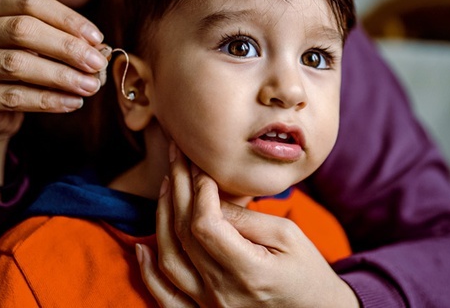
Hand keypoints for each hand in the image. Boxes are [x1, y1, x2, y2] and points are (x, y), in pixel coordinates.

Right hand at [0, 0, 107, 192]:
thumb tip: (101, 49)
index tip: (97, 38)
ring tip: (90, 86)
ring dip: (60, 76)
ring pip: (15, 64)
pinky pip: (12, 97)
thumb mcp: (42, 51)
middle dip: (66, 47)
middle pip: (22, 30)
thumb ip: (66, 44)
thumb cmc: (23, 73)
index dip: (67, 18)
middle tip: (97, 64)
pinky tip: (72, 103)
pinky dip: (47, 100)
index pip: (32, 3)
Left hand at [138, 146, 358, 307]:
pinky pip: (166, 297)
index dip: (198, 192)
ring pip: (169, 260)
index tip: (202, 167)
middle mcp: (223, 293)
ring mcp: (210, 307)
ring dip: (162, 219)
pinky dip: (149, 273)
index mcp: (249, 272)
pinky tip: (142, 248)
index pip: (205, 225)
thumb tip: (211, 199)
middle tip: (178, 157)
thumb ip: (246, 219)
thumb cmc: (308, 274)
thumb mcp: (289, 237)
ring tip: (167, 185)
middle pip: (184, 235)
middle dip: (179, 189)